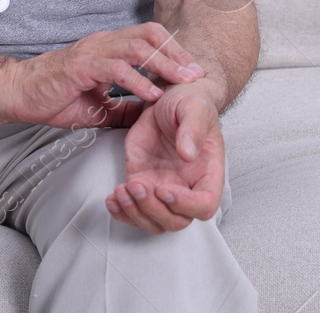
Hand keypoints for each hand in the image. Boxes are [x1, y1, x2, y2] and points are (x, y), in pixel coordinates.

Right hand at [0, 22, 204, 127]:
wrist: (17, 94)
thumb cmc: (53, 97)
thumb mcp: (97, 107)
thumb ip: (123, 108)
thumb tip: (147, 119)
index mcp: (107, 49)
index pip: (148, 38)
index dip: (173, 50)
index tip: (192, 70)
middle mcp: (102, 44)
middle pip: (149, 35)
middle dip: (176, 53)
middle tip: (196, 73)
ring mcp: (92, 52)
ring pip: (136, 47)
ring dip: (164, 63)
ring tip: (183, 80)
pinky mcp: (81, 66)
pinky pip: (116, 68)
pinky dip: (138, 80)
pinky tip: (152, 93)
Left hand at [106, 82, 224, 232]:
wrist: (168, 97)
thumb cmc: (189, 103)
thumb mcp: (194, 107)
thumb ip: (193, 128)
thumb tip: (187, 153)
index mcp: (207, 174)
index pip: (204, 206)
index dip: (185, 205)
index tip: (165, 189)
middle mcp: (186, 187)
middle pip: (175, 221)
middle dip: (154, 210)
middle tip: (138, 186)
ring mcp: (162, 187)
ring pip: (153, 221)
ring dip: (135, 212)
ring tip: (122, 190)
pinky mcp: (141, 181)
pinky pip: (132, 210)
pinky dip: (121, 211)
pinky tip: (112, 198)